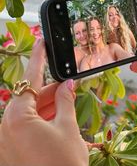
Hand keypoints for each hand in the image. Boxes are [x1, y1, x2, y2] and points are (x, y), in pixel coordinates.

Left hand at [0, 40, 88, 165]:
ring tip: (69, 100)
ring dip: (49, 105)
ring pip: (30, 112)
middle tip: (70, 83)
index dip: (39, 59)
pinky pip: (27, 126)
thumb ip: (66, 101)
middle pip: (30, 97)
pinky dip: (43, 119)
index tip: (42, 42)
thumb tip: (68, 84)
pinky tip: (60, 116)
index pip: (30, 79)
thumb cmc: (63, 165)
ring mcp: (8, 140)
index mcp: (16, 117)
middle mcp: (6, 127)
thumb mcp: (68, 128)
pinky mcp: (13, 149)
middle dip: (52, 90)